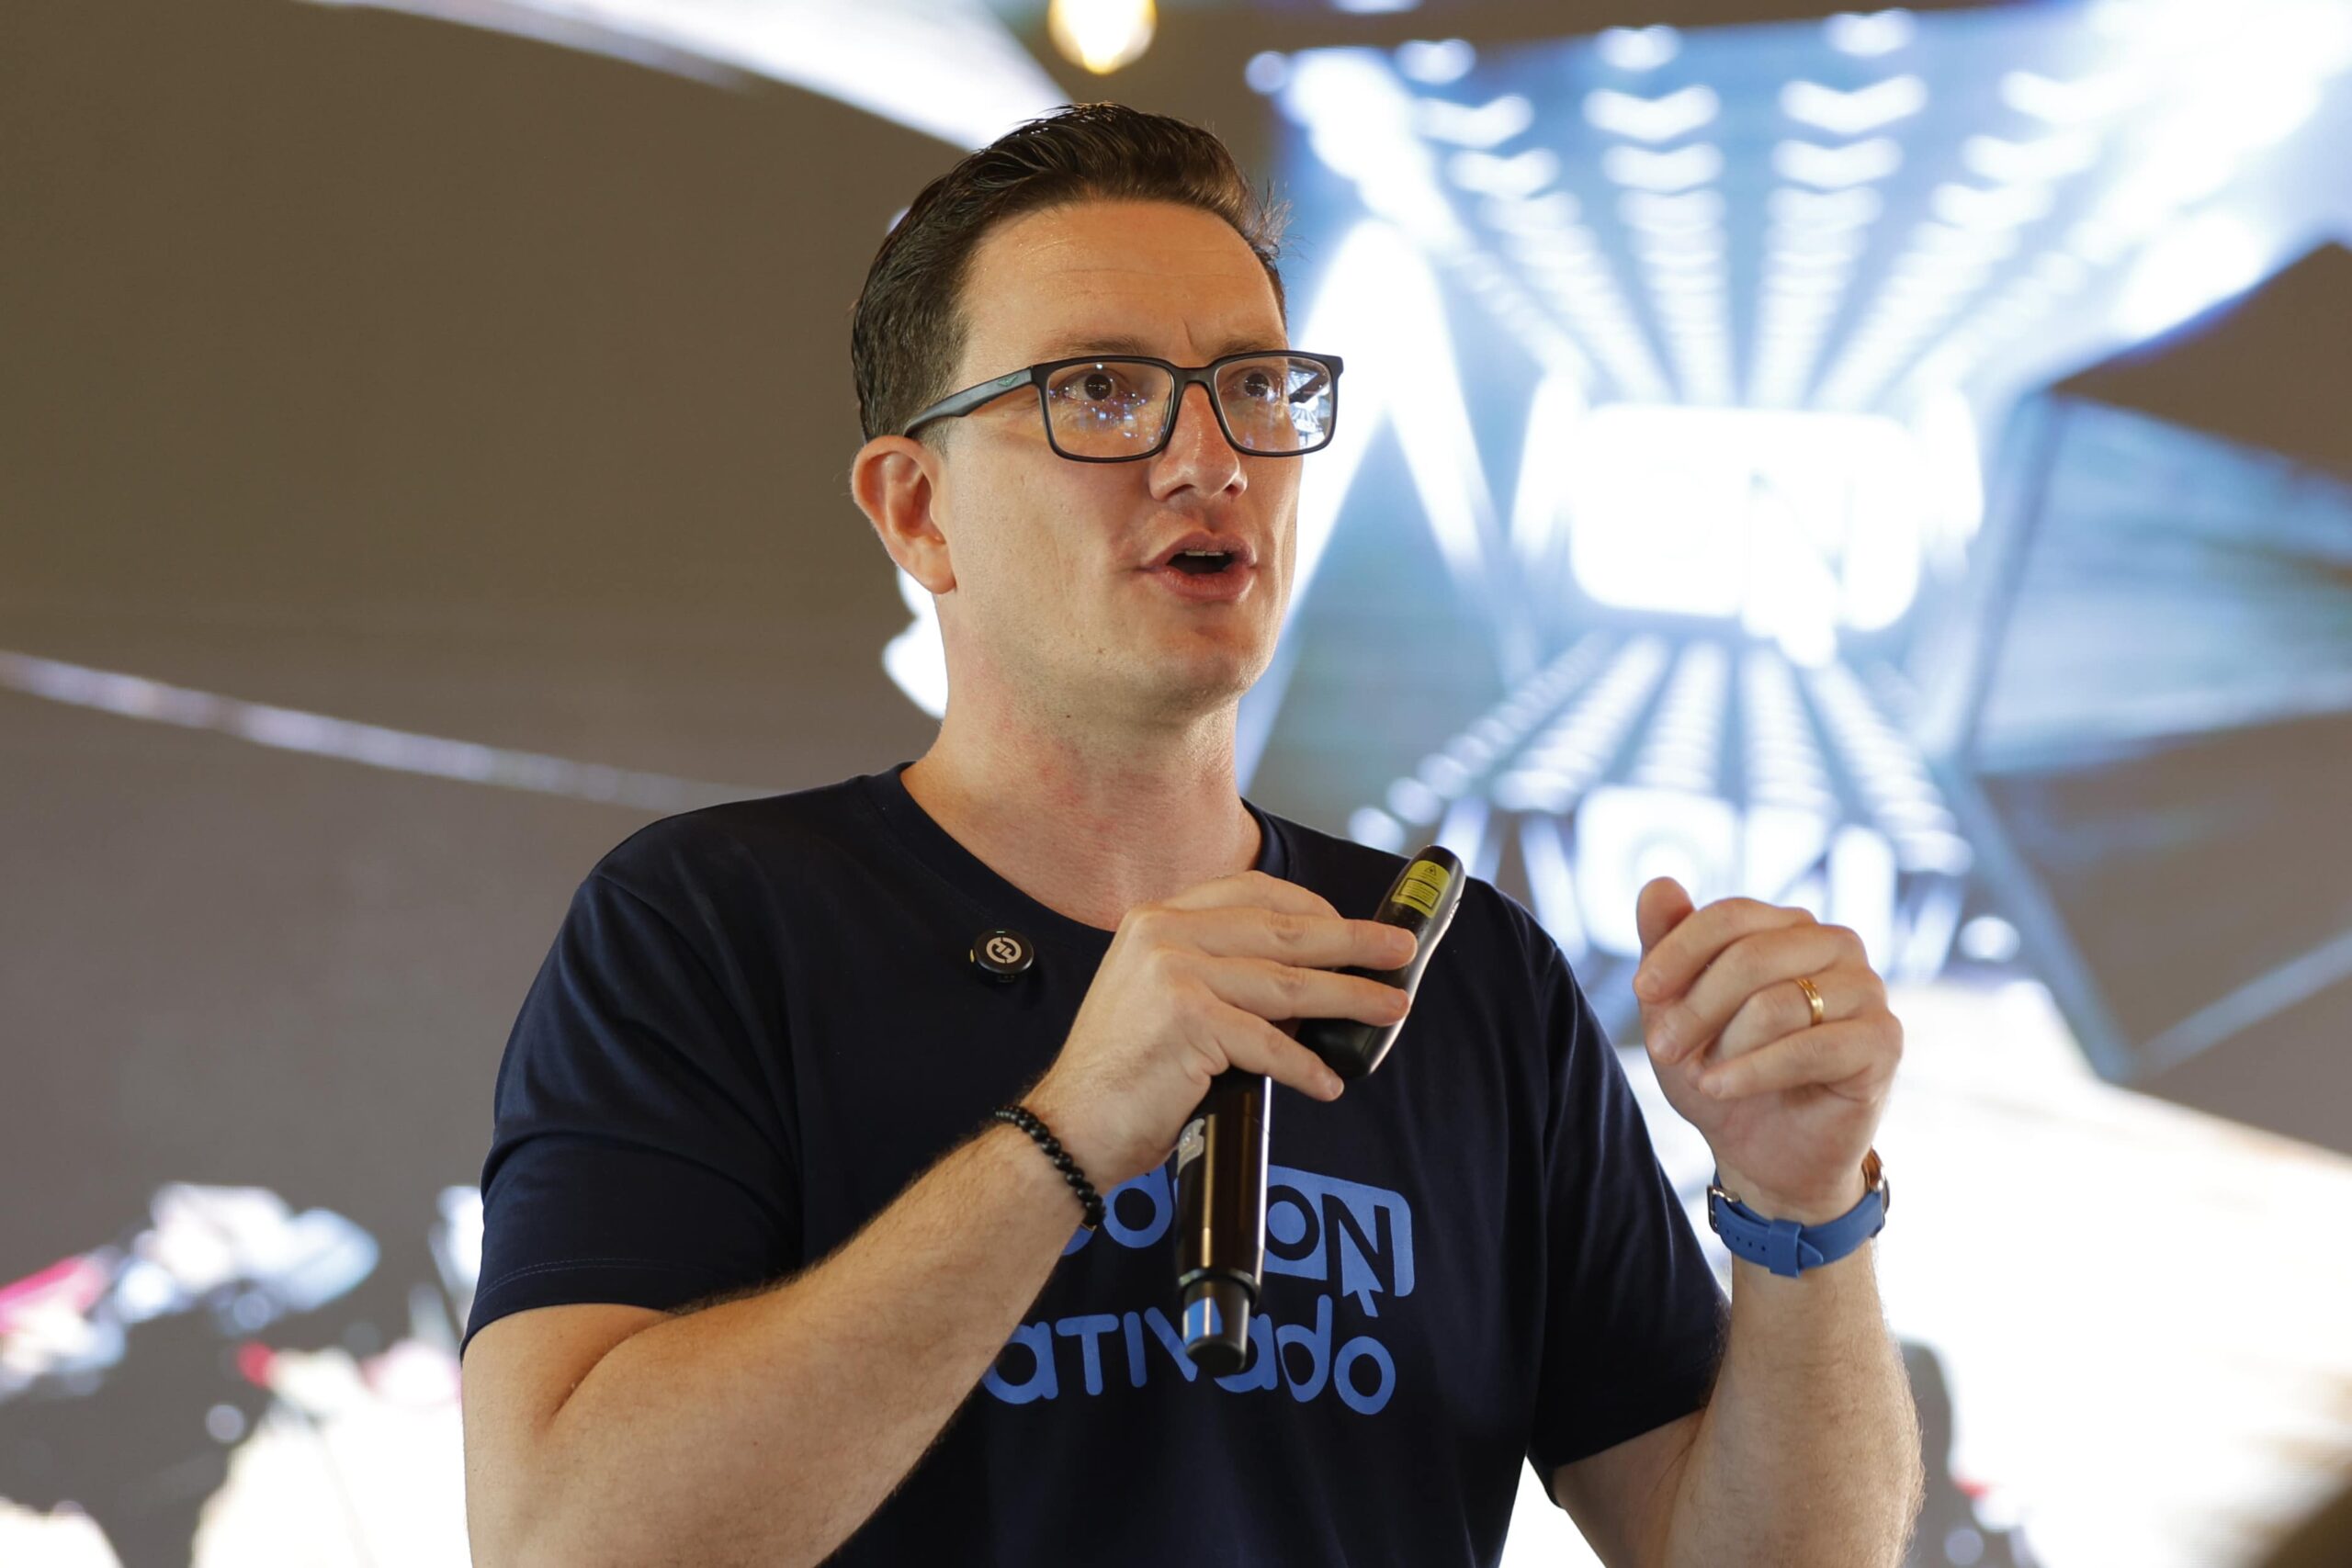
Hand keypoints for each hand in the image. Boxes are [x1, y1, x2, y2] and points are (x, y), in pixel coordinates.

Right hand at [1027, 870, 1418, 1189]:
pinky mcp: (1187, 1022)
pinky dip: (1304, 1066)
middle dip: (1351, 942)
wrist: (1069, 1124)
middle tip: (1397, 950)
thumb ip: (1218, 972)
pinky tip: (1327, 1081)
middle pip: (1282, 931)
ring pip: (1287, 985)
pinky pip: (1267, 1044)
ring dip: (1348, 998)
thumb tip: (1304, 985)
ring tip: (1388, 1007)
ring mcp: (1174, 975)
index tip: (1349, 923)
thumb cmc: (1122, 1070)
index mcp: (1157, 918)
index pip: (1251, 890)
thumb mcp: (1163, 995)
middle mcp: (1163, 934)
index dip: (1311, 904)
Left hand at [1630, 878, 1900, 1224]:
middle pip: (1752, 956)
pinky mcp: (1884, 1041)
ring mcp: (1867, 990)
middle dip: (1696, 1007)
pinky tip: (1719, 1087)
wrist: (1765, 1150)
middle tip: (1663, 1047)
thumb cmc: (1723, 1067)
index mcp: (1790, 927)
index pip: (1732, 916)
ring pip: (1778, 1003)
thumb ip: (1666, 942)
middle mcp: (1836, 946)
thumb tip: (1658, 882)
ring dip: (1725, 1046)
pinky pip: (1811, 1047)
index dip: (1679, 950)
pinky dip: (1754, 1071)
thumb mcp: (1678, 1006)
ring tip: (1702, 1076)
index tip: (1641, 992)